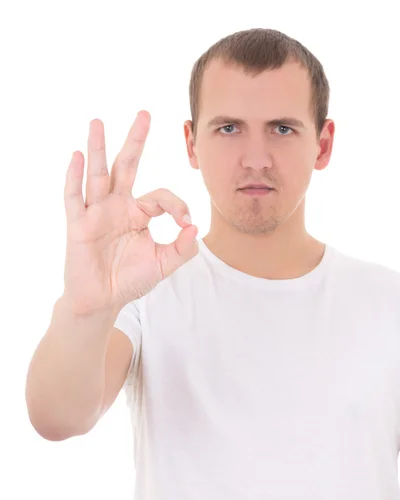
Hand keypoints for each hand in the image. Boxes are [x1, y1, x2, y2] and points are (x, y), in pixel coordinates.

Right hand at [62, 111, 197, 316]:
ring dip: (97, 148)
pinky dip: (74, 177)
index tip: (186, 223)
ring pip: (98, 174)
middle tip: (144, 113)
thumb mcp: (163, 264)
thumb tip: (195, 227)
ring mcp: (97, 213)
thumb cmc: (131, 280)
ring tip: (97, 122)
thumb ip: (183, 248)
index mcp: (139, 213)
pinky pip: (75, 198)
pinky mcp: (78, 224)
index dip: (177, 205)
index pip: (161, 195)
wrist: (103, 300)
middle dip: (135, 141)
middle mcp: (118, 206)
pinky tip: (76, 156)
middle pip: (126, 167)